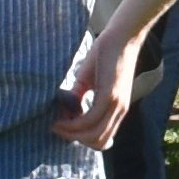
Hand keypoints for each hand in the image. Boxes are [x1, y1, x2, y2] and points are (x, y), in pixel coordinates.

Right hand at [50, 28, 138, 148]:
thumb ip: (79, 97)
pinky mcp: (110, 95)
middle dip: (75, 139)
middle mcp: (119, 110)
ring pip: (94, 135)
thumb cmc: (105, 55)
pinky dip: (74, 123)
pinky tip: (61, 118)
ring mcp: (116, 104)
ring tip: (56, 125)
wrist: (122, 36)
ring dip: (72, 134)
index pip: (103, 139)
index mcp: (116, 109)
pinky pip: (90, 119)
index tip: (65, 129)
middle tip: (57, 128)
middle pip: (98, 142)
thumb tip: (65, 112)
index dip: (83, 139)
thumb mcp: (89, 80)